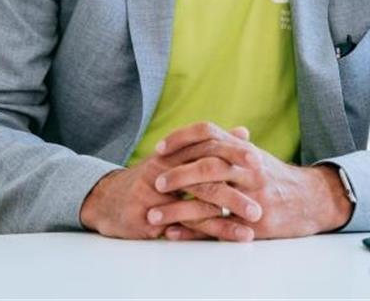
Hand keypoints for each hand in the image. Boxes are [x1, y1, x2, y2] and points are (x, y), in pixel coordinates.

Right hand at [78, 127, 261, 239]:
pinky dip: (205, 231)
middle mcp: (163, 168)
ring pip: (195, 203)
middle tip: (261, 198)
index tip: (259, 162)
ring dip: (226, 216)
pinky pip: (181, 225)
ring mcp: (152, 192)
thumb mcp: (179, 159)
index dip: (232, 153)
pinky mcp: (145, 217)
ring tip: (251, 224)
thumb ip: (212, 146)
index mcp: (174, 152)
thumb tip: (244, 132)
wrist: (108, 200)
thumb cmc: (152, 180)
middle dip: (235, 187)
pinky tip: (224, 236)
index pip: (206, 147)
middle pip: (204, 174)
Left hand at [148, 122, 352, 240]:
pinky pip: (220, 226)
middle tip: (156, 181)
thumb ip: (228, 144)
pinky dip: (194, 230)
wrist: (311, 199)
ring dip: (179, 206)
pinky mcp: (256, 222)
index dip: (182, 138)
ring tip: (155, 214)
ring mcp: (253, 195)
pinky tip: (175, 232)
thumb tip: (202, 134)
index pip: (209, 133)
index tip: (159, 148)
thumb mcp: (253, 156)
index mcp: (244, 149)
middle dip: (179, 173)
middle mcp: (249, 168)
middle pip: (209, 164)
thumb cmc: (275, 177)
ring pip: (212, 197)